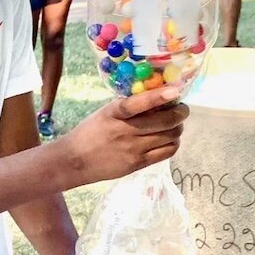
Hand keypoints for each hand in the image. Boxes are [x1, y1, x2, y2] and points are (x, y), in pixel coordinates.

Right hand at [55, 87, 187, 185]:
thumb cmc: (91, 132)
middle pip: (164, 122)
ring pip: (170, 137)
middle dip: (180, 113)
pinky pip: (166, 152)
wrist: (73, 161)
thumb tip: (157, 98)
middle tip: (181, 109)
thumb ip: (128, 108)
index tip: (174, 90)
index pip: (137, 103)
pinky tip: (169, 140)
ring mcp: (132, 150)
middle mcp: (124, 131)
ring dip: (178, 128)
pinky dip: (173, 143)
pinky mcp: (137, 164)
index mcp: (113, 114)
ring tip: (174, 125)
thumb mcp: (105, 113)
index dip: (158, 96)